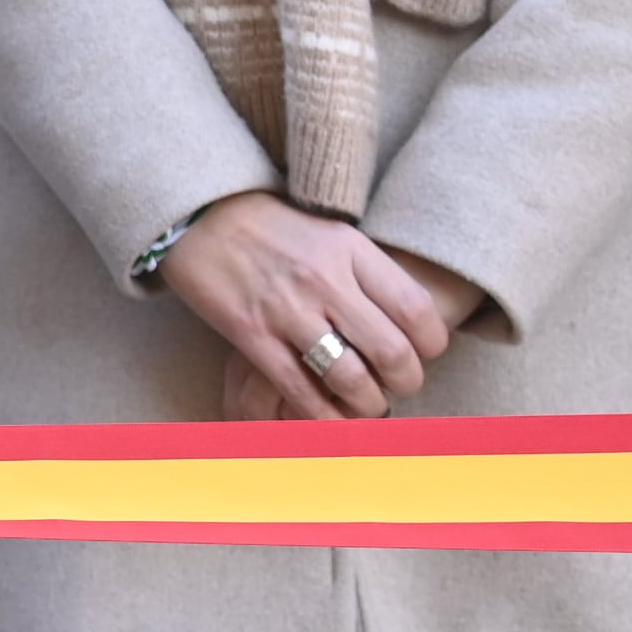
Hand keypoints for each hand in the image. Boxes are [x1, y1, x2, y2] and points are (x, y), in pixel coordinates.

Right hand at [158, 192, 448, 418]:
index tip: (427, 353)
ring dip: (367, 403)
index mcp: (349, 249)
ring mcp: (286, 309)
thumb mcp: (329, 231)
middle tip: (403, 386)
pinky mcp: (251, 334)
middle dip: (406, 381)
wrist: (200, 213)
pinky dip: (320, 413)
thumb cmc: (270, 223)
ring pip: (348, 377)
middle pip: (390, 350)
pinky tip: (329, 418)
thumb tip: (404, 318)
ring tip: (369, 405)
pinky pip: (298, 388)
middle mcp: (324, 279)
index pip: (415, 309)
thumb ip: (366, 269)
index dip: (432, 343)